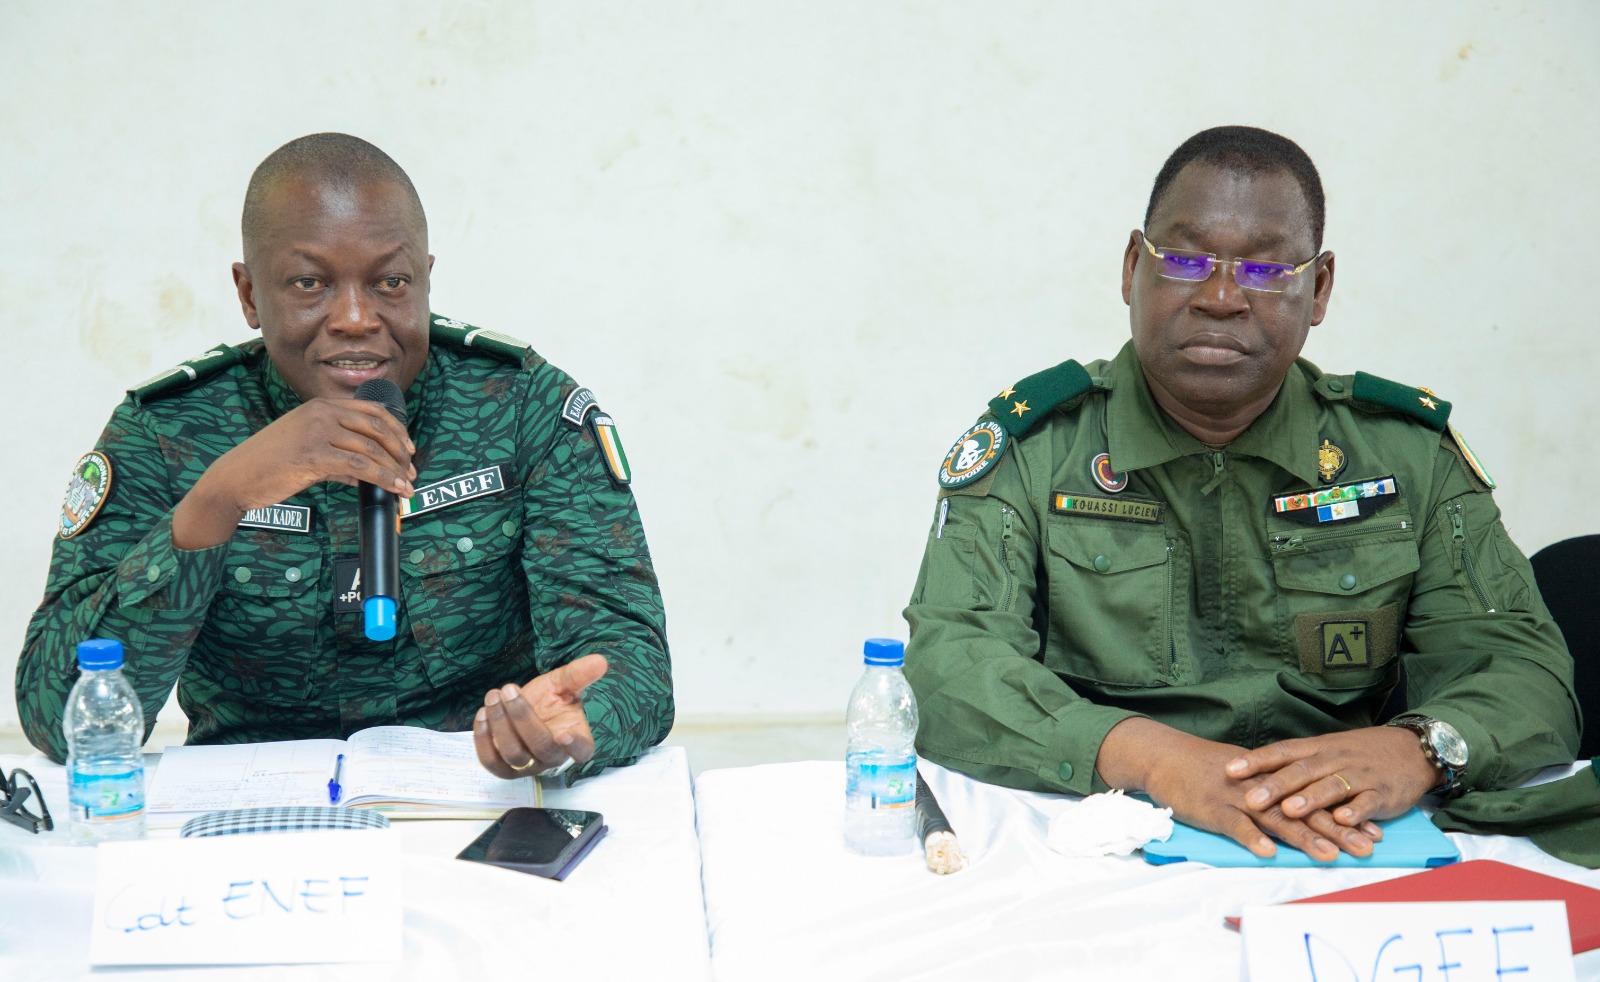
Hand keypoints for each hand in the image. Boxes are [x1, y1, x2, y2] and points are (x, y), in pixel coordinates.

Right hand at [173, 397, 415, 548]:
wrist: (235, 477)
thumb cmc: (268, 465)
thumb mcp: (306, 449)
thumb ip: (337, 456)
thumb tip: (364, 471)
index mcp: (319, 406)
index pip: (371, 410)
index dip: (396, 429)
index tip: (409, 448)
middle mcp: (320, 413)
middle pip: (376, 427)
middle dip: (400, 451)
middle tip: (411, 471)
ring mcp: (317, 432)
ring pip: (371, 448)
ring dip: (394, 469)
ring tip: (406, 486)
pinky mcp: (314, 455)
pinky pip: (359, 465)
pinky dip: (382, 478)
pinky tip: (393, 489)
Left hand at [473, 654, 608, 778]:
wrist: (525, 708)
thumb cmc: (550, 699)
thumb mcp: (563, 682)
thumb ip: (579, 674)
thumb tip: (600, 661)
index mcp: (576, 739)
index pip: (582, 751)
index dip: (574, 746)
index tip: (565, 734)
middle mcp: (553, 758)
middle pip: (541, 747)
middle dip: (522, 717)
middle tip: (509, 689)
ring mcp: (528, 766)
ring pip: (514, 755)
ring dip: (501, 724)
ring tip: (494, 696)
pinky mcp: (503, 768)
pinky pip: (491, 762)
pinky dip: (484, 740)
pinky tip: (482, 714)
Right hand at [1097, 717, 1378, 861]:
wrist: (1164, 756)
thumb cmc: (1203, 768)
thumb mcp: (1245, 775)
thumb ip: (1272, 791)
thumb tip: (1301, 809)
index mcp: (1271, 779)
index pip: (1316, 798)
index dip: (1346, 815)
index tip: (1374, 831)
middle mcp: (1260, 788)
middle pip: (1304, 810)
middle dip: (1338, 829)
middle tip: (1367, 847)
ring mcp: (1236, 798)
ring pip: (1276, 818)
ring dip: (1303, 836)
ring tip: (1329, 854)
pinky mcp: (1211, 809)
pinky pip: (1233, 825)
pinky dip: (1250, 837)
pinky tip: (1267, 852)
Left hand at [1224, 726, 1440, 830]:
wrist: (1413, 749)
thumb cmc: (1360, 753)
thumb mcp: (1327, 750)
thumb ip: (1296, 763)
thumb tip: (1255, 774)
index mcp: (1318, 748)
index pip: (1282, 752)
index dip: (1256, 761)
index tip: (1229, 770)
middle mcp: (1335, 759)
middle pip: (1302, 771)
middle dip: (1275, 786)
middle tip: (1250, 799)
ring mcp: (1359, 775)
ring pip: (1331, 786)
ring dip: (1310, 799)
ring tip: (1289, 811)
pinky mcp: (1382, 793)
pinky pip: (1368, 802)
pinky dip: (1355, 811)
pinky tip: (1342, 819)